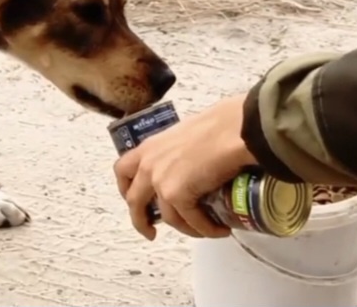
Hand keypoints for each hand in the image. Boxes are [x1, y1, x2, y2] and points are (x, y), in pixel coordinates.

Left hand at [113, 94, 256, 239]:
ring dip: (186, 229)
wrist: (234, 129)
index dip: (125, 188)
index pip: (122, 170)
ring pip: (167, 218)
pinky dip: (206, 229)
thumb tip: (189, 168)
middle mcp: (148, 165)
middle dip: (141, 221)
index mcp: (149, 147)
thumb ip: (176, 153)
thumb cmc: (220, 125)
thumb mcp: (185, 136)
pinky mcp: (178, 195)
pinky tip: (219, 230)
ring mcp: (160, 181)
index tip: (133, 199)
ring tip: (204, 231)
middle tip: (151, 232)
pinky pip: (190, 221)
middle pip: (134, 202)